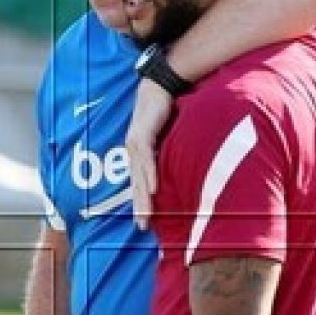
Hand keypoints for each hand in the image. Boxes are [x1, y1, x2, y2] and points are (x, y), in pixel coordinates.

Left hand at [125, 79, 172, 230]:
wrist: (159, 87)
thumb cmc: (164, 113)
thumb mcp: (167, 139)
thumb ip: (169, 155)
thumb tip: (183, 170)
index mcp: (138, 155)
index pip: (138, 184)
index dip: (141, 204)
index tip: (144, 223)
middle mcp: (133, 152)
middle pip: (136, 185)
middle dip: (139, 208)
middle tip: (143, 227)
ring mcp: (135, 144)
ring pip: (139, 176)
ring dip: (142, 198)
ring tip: (146, 216)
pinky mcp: (141, 136)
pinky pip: (146, 159)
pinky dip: (149, 174)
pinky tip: (152, 189)